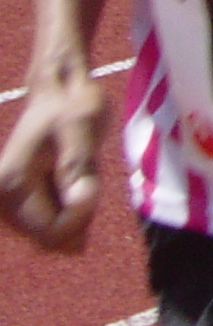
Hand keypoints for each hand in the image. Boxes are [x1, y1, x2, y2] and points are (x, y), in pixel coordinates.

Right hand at [0, 74, 107, 250]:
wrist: (61, 91)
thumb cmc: (73, 106)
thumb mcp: (82, 130)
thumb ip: (77, 167)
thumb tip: (78, 203)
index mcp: (13, 184)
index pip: (51, 231)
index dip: (80, 215)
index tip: (92, 184)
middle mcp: (5, 197)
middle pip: (51, 234)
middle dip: (78, 212)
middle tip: (85, 174)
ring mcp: (13, 200)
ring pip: (55, 227)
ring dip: (76, 207)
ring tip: (78, 171)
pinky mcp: (25, 197)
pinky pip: (56, 216)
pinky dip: (73, 202)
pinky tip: (75, 176)